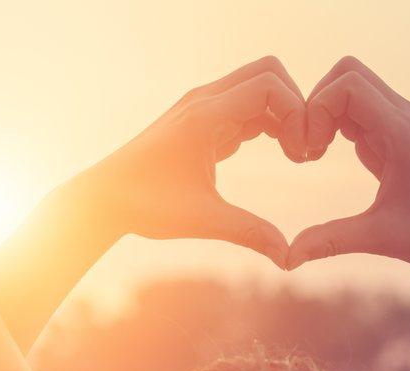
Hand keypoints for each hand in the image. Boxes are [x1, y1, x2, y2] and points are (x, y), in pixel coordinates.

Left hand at [78, 56, 307, 268]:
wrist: (104, 198)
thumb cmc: (146, 206)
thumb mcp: (203, 220)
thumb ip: (250, 232)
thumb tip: (289, 258)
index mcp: (204, 116)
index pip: (268, 85)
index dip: (297, 112)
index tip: (302, 152)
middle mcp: (203, 102)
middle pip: (268, 73)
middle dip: (296, 104)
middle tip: (304, 147)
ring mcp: (201, 108)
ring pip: (258, 88)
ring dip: (283, 114)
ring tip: (296, 154)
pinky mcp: (201, 121)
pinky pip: (245, 106)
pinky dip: (268, 121)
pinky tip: (278, 152)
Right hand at [287, 57, 409, 269]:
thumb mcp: (381, 238)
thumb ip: (331, 241)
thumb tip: (287, 258)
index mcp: (401, 132)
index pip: (348, 85)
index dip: (316, 110)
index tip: (310, 151)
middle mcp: (401, 117)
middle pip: (347, 74)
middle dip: (314, 103)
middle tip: (305, 145)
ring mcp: (397, 122)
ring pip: (349, 88)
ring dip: (321, 113)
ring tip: (311, 152)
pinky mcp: (391, 133)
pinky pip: (354, 109)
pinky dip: (330, 124)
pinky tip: (321, 155)